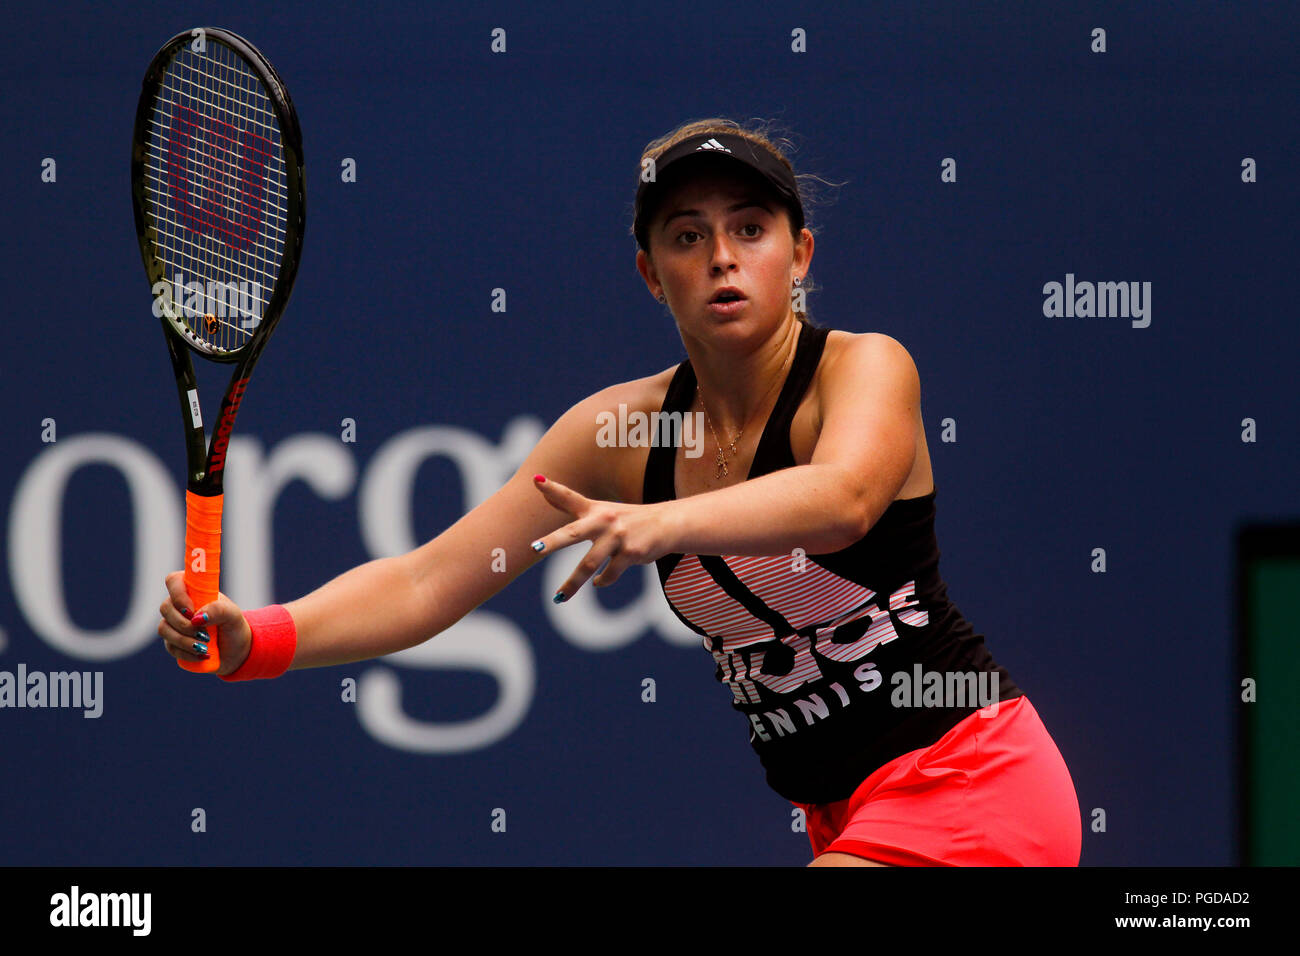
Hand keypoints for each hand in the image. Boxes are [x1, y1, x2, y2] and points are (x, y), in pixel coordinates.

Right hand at [157, 571, 252, 676]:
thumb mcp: (233, 615)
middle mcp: (180, 605)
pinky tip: (202, 655)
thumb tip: (196, 618)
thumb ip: (218, 610)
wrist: (235, 650)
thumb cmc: (233, 626)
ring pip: (163, 628)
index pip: (173, 580)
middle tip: (205, 633)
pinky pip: (170, 646)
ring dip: (184, 640)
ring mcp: (174, 624)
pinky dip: (186, 652)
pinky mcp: (173, 642)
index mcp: (193, 591)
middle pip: (165, 607)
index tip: (192, 610)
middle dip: (184, 624)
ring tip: (205, 647)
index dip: (178, 594)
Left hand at [530, 474, 673, 600]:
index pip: (571, 497)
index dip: (553, 488)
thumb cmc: (627, 518)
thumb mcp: (601, 509)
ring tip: (558, 597)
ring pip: (590, 564)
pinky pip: (609, 574)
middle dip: (554, 541)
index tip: (536, 479)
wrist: (667, 524)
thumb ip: (571, 503)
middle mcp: (604, 520)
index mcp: (595, 510)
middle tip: (535, 548)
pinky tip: (597, 582)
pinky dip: (602, 580)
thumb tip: (541, 486)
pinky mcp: (631, 553)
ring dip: (572, 584)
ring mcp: (618, 537)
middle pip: (574, 533)